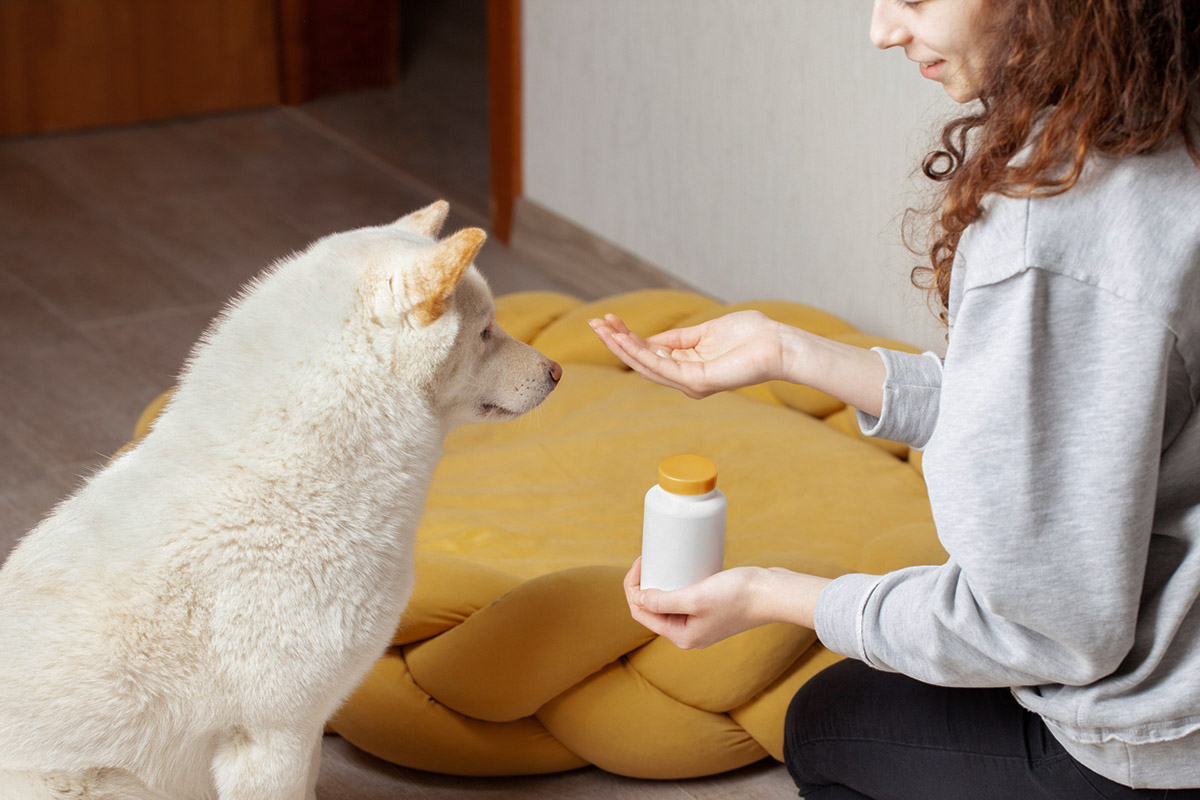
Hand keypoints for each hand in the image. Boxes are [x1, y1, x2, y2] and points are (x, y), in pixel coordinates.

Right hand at [589, 311, 783, 397]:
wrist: (777, 344)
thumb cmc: (750, 335)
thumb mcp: (706, 331)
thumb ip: (679, 338)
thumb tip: (652, 338)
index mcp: (688, 366)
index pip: (650, 353)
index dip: (627, 337)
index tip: (608, 320)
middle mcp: (686, 379)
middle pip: (642, 362)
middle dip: (617, 342)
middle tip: (594, 324)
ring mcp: (690, 383)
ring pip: (647, 366)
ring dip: (622, 346)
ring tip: (603, 329)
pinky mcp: (697, 382)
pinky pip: (661, 368)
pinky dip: (641, 353)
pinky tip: (625, 338)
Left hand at [623, 558, 830, 649]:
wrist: (774, 593)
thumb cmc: (739, 596)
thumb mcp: (696, 598)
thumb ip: (665, 602)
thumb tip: (638, 599)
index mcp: (682, 636)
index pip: (642, 613)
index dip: (633, 587)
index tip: (641, 561)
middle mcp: (690, 632)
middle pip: (654, 608)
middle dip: (645, 584)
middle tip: (649, 558)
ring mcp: (702, 621)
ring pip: (669, 602)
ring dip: (660, 583)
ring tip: (660, 561)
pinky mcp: (713, 608)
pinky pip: (686, 596)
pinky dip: (678, 583)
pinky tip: (678, 568)